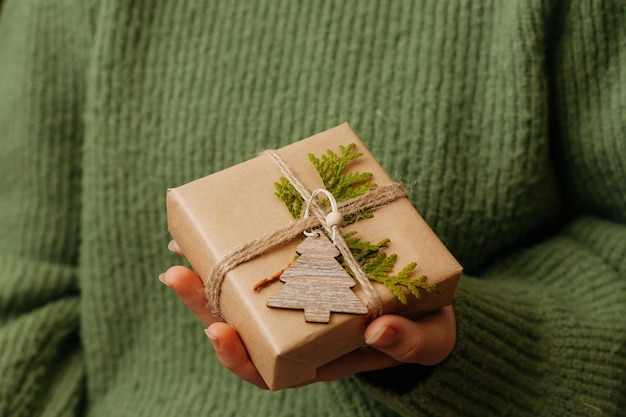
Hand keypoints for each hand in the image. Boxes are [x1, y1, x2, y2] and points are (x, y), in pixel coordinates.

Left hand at [162, 240, 455, 389]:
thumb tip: (379, 331)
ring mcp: (295, 300)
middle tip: (176, 274)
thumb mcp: (426, 339)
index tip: (218, 332)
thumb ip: (408, 342)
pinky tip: (216, 224)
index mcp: (318, 358)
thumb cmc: (425, 328)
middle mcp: (297, 331)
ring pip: (242, 294)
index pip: (266, 369)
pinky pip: (262, 262)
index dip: (238, 357)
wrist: (429, 301)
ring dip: (209, 272)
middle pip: (241, 327)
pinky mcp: (301, 269)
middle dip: (204, 304)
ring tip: (180, 247)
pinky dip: (237, 247)